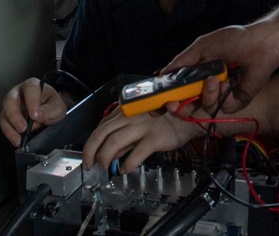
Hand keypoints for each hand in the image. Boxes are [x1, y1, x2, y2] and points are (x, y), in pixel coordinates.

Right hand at [0, 78, 69, 146]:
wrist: (50, 111)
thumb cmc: (52, 105)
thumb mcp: (56, 107)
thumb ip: (48, 110)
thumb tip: (37, 116)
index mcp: (33, 85)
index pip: (30, 89)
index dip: (31, 102)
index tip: (35, 116)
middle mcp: (18, 93)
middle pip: (10, 100)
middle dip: (14, 115)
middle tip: (22, 128)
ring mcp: (12, 104)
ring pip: (4, 113)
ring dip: (10, 127)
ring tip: (18, 139)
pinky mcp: (8, 116)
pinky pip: (4, 124)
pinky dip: (9, 133)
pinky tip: (17, 140)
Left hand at [82, 105, 202, 172]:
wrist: (190, 117)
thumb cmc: (165, 119)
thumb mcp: (140, 123)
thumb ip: (124, 135)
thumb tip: (108, 152)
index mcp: (126, 109)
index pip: (102, 125)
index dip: (92, 142)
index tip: (89, 154)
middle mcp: (131, 115)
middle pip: (102, 132)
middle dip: (91, 150)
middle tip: (89, 164)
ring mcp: (143, 125)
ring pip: (114, 141)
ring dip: (105, 156)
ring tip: (104, 167)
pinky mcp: (154, 137)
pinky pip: (136, 153)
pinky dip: (127, 163)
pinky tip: (124, 170)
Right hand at [160, 25, 278, 113]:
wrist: (261, 43)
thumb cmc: (233, 40)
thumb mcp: (201, 46)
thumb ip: (181, 61)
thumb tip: (160, 74)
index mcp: (196, 75)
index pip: (177, 92)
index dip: (165, 100)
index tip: (154, 107)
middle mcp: (206, 87)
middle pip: (187, 106)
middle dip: (178, 108)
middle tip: (172, 105)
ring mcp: (221, 96)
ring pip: (203, 108)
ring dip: (205, 95)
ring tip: (214, 79)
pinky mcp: (235, 101)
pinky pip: (222, 108)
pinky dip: (222, 96)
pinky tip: (228, 83)